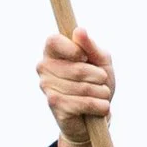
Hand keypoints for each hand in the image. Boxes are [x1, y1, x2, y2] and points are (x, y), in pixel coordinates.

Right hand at [38, 27, 114, 146]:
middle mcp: (44, 68)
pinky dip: (99, 105)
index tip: (85, 57)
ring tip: (101, 95)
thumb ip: (91, 46)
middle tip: (101, 81)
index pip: (54, 41)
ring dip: (101, 92)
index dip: (74, 49)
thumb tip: (79, 31)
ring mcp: (46, 87)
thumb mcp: (100, 61)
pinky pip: (83, 102)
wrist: (95, 115)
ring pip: (83, 87)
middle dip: (98, 76)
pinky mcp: (54, 104)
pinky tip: (100, 107)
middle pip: (76, 68)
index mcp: (52, 52)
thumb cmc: (97, 83)